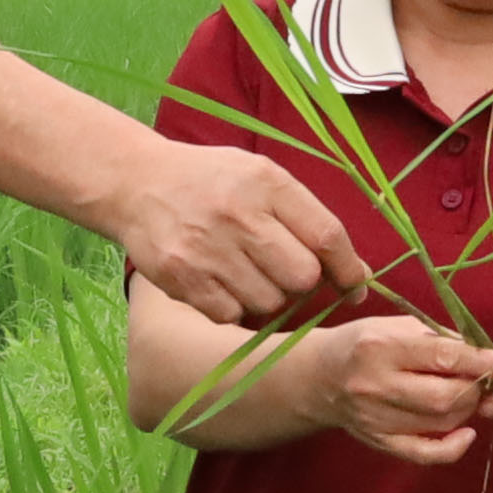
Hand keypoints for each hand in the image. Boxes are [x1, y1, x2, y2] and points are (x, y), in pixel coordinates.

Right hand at [106, 137, 361, 326]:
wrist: (137, 182)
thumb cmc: (212, 181)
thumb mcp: (261, 177)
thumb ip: (307, 217)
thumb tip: (355, 270)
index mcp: (266, 183)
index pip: (327, 236)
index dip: (348, 269)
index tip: (354, 286)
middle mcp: (238, 215)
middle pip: (302, 277)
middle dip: (302, 282)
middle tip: (282, 269)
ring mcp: (208, 249)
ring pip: (270, 302)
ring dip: (267, 296)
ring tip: (245, 271)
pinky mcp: (182, 279)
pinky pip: (232, 316)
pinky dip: (233, 308)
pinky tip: (220, 282)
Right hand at [289, 313, 492, 467]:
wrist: (319, 376)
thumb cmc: (365, 343)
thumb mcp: (396, 326)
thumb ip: (440, 338)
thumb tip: (489, 354)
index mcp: (380, 347)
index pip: (443, 357)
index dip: (483, 362)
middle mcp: (375, 384)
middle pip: (445, 396)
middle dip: (476, 389)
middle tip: (485, 380)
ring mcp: (375, 418)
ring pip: (441, 423)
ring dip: (468, 410)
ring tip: (469, 394)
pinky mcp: (378, 441)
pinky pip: (424, 454)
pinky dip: (453, 448)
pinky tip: (467, 433)